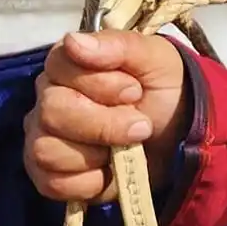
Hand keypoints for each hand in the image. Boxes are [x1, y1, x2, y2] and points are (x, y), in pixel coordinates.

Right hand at [24, 29, 190, 203]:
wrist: (182, 138)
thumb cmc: (165, 91)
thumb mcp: (156, 59)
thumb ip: (119, 45)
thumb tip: (74, 41)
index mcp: (68, 64)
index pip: (59, 67)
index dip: (99, 83)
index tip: (135, 91)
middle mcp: (48, 99)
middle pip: (52, 112)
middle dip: (104, 124)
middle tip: (141, 126)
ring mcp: (44, 138)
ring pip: (46, 151)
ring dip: (96, 155)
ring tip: (125, 150)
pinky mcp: (49, 176)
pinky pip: (52, 184)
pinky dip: (89, 183)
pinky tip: (110, 171)